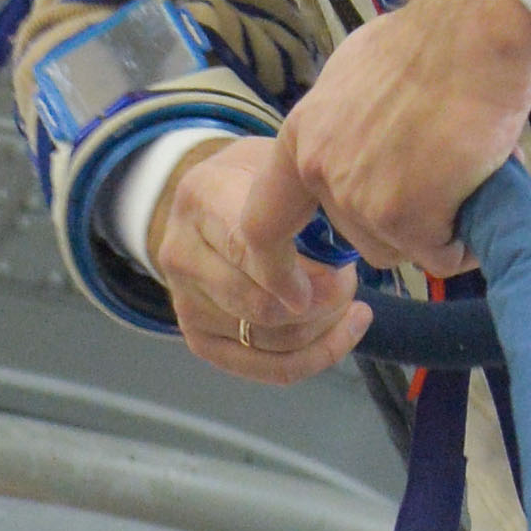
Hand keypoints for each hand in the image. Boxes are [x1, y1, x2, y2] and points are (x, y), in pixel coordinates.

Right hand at [154, 140, 367, 383]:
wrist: (215, 199)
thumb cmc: (260, 180)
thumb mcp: (283, 164)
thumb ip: (308, 198)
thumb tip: (341, 255)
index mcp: (203, 198)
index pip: (249, 246)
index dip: (297, 272)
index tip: (339, 278)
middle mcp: (181, 253)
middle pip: (259, 305)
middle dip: (322, 303)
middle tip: (349, 282)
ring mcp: (184, 300)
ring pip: (268, 340)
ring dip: (323, 328)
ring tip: (348, 301)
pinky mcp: (198, 337)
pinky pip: (262, 366)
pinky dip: (313, 357)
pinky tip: (343, 332)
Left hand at [256, 0, 530, 279]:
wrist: (472, 35)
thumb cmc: (430, 43)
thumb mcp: (356, 76)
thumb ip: (346, 123)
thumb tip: (363, 142)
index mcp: (301, 137)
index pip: (263, 221)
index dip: (276, 264)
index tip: (296, 295)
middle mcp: (321, 172)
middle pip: (356, 237)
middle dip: (400, 221)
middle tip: (439, 181)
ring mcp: (361, 199)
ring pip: (400, 248)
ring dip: (435, 229)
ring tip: (466, 178)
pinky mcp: (405, 219)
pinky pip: (440, 255)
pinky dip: (465, 241)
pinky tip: (482, 198)